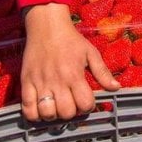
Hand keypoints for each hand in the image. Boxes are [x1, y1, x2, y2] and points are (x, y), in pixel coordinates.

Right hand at [20, 3, 119, 121]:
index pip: (85, 104)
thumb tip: (116, 87)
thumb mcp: (90, 53)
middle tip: (71, 103)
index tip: (86, 100)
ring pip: (47, 113)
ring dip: (54, 115)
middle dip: (72, 112)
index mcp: (74, 74)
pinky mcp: (26, 82)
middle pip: (66, 113)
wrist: (46, 26)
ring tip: (56, 106)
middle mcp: (57, 81)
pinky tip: (41, 109)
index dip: (88, 106)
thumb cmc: (71, 40)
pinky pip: (27, 108)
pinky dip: (34, 114)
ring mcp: (40, 83)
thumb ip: (103, 72)